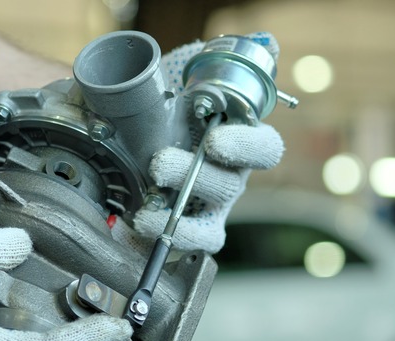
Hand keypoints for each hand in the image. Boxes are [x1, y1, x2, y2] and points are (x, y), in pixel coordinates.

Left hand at [130, 32, 284, 252]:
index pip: (264, 149)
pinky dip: (167, 240)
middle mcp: (230, 178)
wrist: (130, 139)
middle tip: (158, 165)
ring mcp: (210, 209)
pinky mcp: (187, 231)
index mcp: (238, 143)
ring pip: (210, 223)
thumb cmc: (168, 110)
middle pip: (230, 185)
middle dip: (194, 176)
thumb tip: (263, 42)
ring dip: (177, 218)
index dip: (246, 146)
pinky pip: (188, 245)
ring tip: (145, 211)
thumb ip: (220, 60)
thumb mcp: (188, 76)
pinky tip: (140, 226)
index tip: (216, 140)